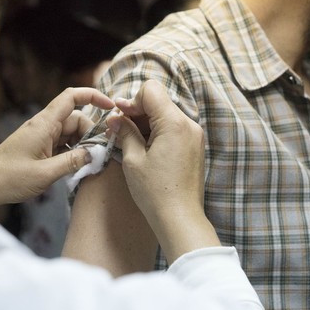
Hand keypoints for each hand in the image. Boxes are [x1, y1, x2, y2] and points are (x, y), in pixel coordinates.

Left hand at [0, 87, 114, 206]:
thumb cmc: (9, 178)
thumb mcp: (45, 174)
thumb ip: (73, 162)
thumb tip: (95, 154)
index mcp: (44, 124)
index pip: (71, 97)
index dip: (93, 96)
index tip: (111, 106)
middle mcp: (43, 126)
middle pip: (75, 118)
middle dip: (91, 133)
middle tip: (99, 154)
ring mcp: (40, 137)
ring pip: (70, 132)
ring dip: (82, 145)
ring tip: (88, 164)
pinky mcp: (38, 148)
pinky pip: (61, 144)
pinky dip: (72, 152)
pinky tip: (76, 167)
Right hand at [107, 80, 219, 261]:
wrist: (180, 218)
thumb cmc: (155, 192)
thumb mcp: (133, 159)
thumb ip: (125, 132)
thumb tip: (115, 117)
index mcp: (174, 123)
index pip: (151, 90)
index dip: (132, 101)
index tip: (121, 118)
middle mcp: (189, 124)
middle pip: (159, 101)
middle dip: (137, 111)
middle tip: (118, 129)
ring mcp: (194, 136)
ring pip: (166, 115)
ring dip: (146, 123)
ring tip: (128, 141)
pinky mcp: (194, 147)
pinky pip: (173, 129)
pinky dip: (157, 132)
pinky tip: (143, 148)